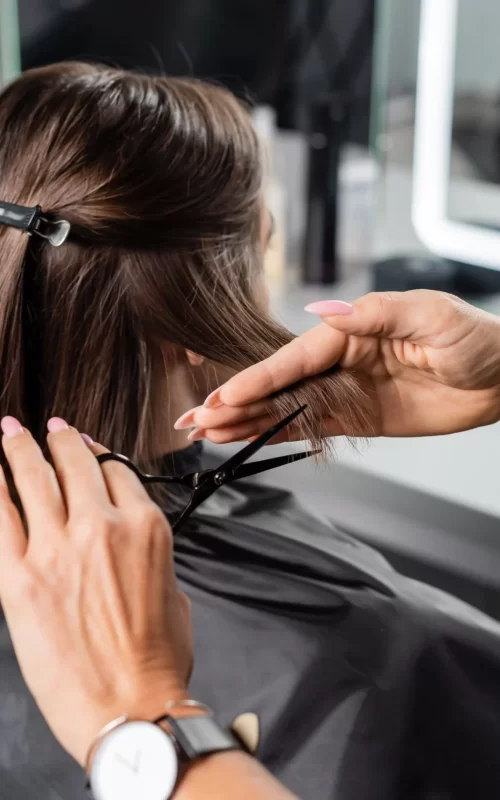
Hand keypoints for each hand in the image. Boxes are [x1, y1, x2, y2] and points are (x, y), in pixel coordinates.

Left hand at [0, 417, 191, 765]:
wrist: (132, 710)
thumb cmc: (158, 661)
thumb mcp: (174, 594)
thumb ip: (150, 559)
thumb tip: (129, 551)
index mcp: (145, 529)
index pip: (117, 471)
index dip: (99, 452)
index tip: (87, 446)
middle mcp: (102, 527)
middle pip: (75, 463)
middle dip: (60, 439)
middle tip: (48, 427)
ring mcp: (58, 549)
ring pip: (34, 478)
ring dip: (19, 448)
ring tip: (10, 432)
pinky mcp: (20, 579)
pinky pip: (0, 516)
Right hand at [175, 290, 499, 440]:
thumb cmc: (472, 337)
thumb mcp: (427, 314)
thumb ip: (373, 315)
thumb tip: (322, 313)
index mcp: (348, 332)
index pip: (291, 359)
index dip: (256, 380)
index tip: (224, 396)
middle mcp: (338, 362)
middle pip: (277, 386)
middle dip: (235, 403)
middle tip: (195, 419)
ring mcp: (344, 392)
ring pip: (285, 410)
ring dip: (246, 421)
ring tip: (206, 433)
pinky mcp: (356, 419)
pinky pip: (310, 428)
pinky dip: (277, 435)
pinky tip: (247, 439)